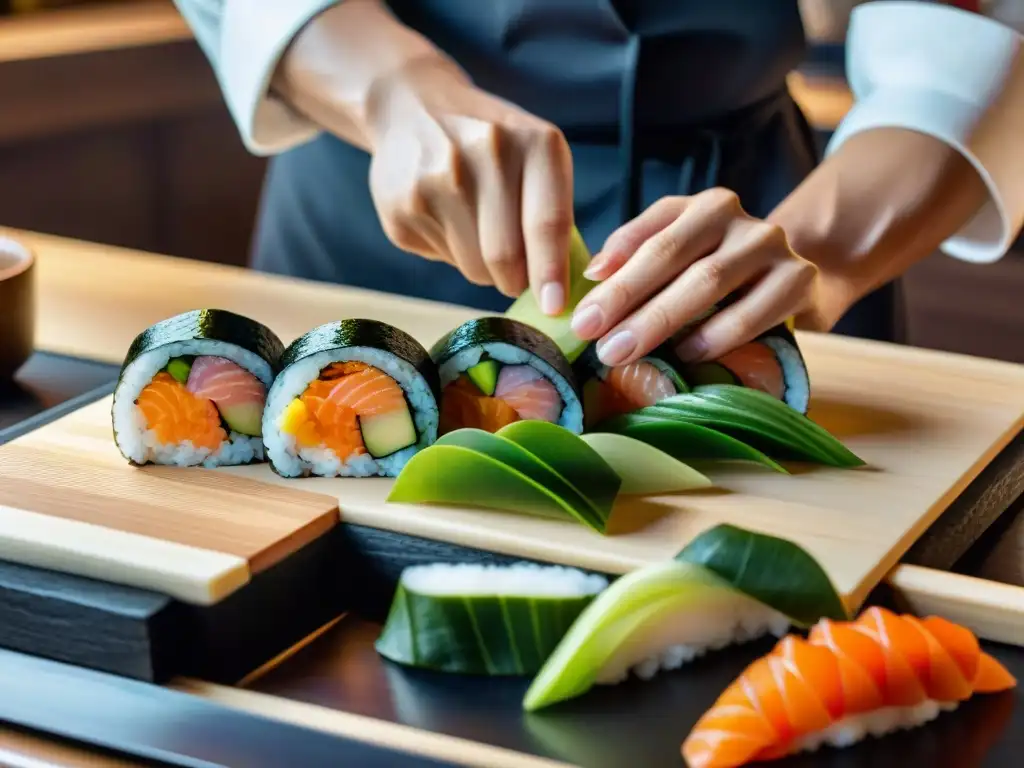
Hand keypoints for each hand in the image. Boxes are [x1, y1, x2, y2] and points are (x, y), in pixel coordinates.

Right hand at [365, 59, 573, 312]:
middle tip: (515, 276)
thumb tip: (560, 291)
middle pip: (506, 257)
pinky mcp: (401, 204)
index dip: (551, 273)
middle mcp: (486, 153)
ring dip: (483, 268)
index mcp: (534, 143)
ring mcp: (437, 179)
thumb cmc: (492, 144)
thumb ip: (554, 214)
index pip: (547, 224)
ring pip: (473, 266)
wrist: (413, 107)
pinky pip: (440, 257)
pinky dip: (450, 251)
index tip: (555, 307)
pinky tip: (444, 215)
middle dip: (515, 280)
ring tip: (475, 230)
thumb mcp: (535, 158)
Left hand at [570, 189, 818, 365]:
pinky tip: (688, 354)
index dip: (611, 279)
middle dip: (626, 300)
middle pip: (671, 256)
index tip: (580, 318)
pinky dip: (717, 335)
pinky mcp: (800, 278)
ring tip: (625, 352)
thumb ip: (636, 258)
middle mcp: (735, 215)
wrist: (799, 281)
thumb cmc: (724, 276)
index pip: (648, 239)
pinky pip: (753, 311)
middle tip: (595, 341)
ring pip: (707, 280)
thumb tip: (591, 274)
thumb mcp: (680, 258)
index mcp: (699, 206)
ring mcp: (771, 243)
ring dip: (660, 319)